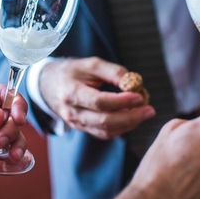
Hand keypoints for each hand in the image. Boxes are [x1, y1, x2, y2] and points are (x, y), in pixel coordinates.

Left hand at [0, 77, 27, 167]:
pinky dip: (11, 153)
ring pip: (12, 132)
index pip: (5, 93)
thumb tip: (0, 118)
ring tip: (12, 155)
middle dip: (11, 128)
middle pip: (12, 114)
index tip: (17, 119)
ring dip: (16, 142)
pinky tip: (12, 159)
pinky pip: (4, 148)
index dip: (15, 104)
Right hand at [40, 57, 154, 138]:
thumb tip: (132, 81)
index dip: (121, 101)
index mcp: (71, 93)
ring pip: (106, 131)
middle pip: (104, 121)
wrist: (50, 85)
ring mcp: (77, 124)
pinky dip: (122, 128)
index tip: (139, 96)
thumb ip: (112, 71)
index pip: (99, 102)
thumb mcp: (90, 64)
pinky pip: (105, 134)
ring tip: (145, 112)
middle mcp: (73, 113)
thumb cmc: (73, 71)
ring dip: (129, 124)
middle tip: (150, 109)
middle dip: (131, 117)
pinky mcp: (84, 129)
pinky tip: (133, 118)